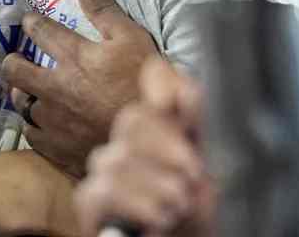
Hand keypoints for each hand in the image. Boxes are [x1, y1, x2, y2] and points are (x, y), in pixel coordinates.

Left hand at [1, 0, 158, 177]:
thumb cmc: (143, 83)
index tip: (30, 21)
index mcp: (72, 57)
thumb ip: (104, 9)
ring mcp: (53, 120)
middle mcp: (54, 87)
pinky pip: (33, 134)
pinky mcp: (58, 148)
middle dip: (12, 61)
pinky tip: (42, 123)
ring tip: (26, 91)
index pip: (40, 31)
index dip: (32, 23)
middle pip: (15, 70)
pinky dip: (35, 126)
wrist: (152, 138)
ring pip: (21, 104)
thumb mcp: (131, 37)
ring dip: (22, 94)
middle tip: (16, 60)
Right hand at [75, 58, 214, 236]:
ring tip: (180, 205)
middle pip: (131, 119)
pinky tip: (159, 218)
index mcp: (164, 123)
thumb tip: (186, 88)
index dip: (159, 83)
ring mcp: (104, 169)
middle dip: (167, 146)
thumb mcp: (209, 164)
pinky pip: (104, 191)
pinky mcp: (89, 200)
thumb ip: (199, 124)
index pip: (154, 79)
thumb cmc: (196, 207)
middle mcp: (128, 140)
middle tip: (193, 174)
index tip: (170, 103)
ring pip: (117, 159)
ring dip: (158, 186)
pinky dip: (136, 204)